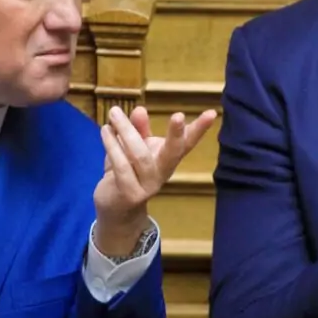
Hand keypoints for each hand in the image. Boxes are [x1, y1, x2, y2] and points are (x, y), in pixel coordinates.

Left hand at [92, 104, 216, 255]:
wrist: (115, 209)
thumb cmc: (127, 172)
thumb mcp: (134, 147)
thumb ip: (138, 129)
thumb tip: (140, 109)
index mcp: (168, 158)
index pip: (187, 142)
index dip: (199, 129)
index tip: (212, 113)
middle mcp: (163, 172)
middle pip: (173, 153)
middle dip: (177, 134)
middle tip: (179, 115)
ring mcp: (148, 185)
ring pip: (140, 156)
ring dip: (127, 131)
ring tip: (115, 113)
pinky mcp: (130, 194)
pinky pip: (122, 167)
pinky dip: (112, 146)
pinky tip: (106, 131)